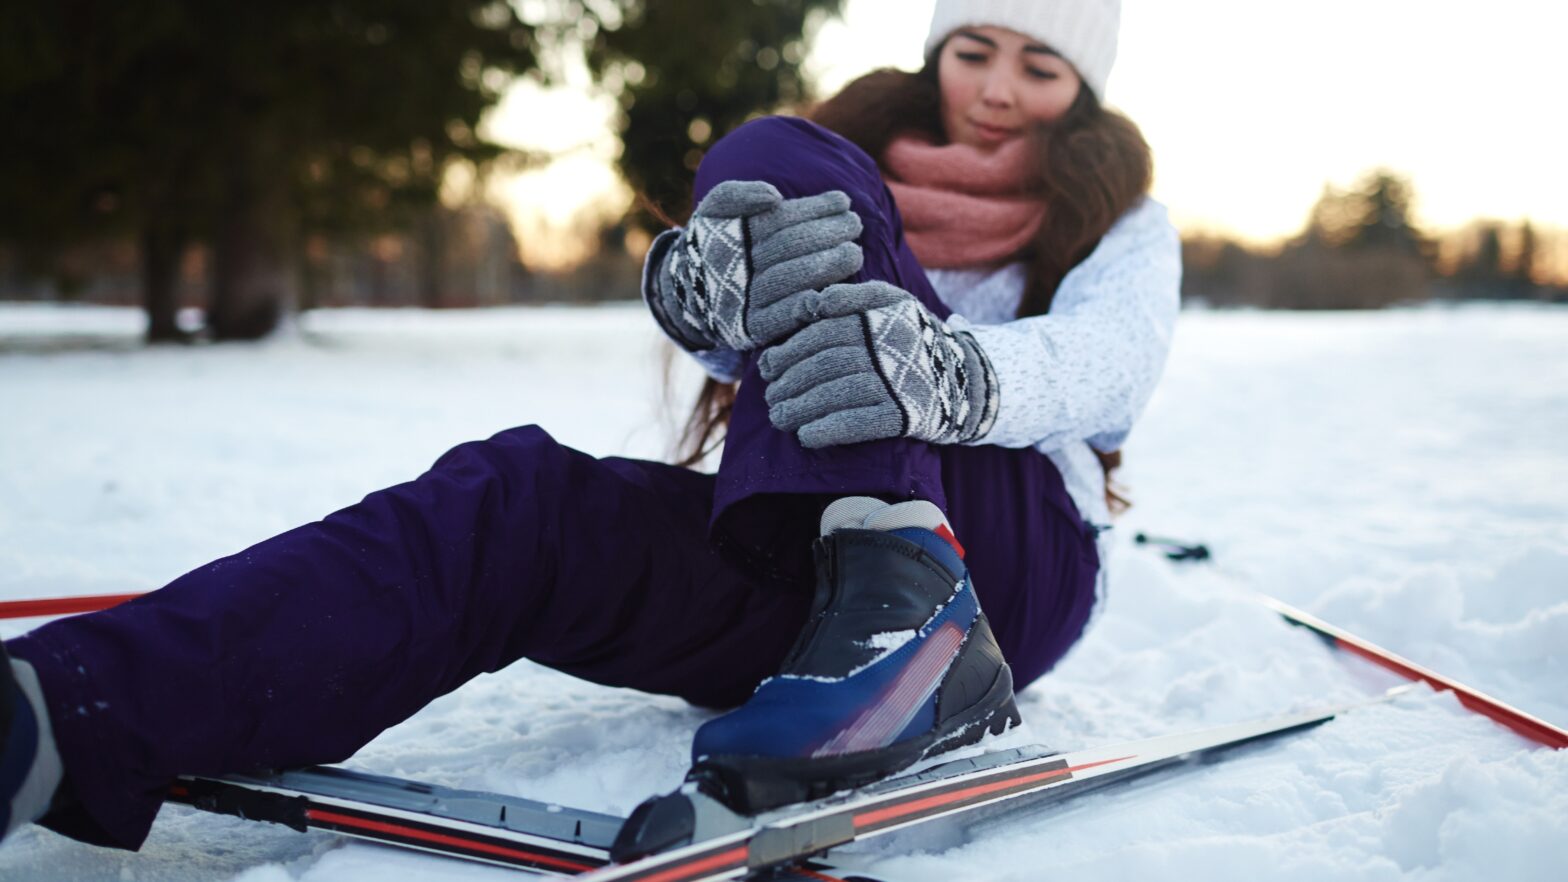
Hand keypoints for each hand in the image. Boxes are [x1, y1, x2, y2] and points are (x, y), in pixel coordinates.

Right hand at [646, 181, 863, 351]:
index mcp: (730, 236)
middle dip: (825, 234)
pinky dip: (809, 305)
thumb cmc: (716, 240)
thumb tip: (774, 197)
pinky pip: (784, 318)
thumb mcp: (717, 208)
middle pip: (786, 248)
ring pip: (788, 281)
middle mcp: (734, 269)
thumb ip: (738, 195)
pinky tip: (836, 291)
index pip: (778, 220)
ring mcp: (743, 301)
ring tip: (855, 253)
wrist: (692, 291)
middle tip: (855, 225)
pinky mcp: (753, 330)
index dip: (813, 208)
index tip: (843, 200)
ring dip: (826, 267)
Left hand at [758, 281, 998, 448]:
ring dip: (800, 408)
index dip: (789, 351)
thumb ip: (854, 297)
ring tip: (780, 418)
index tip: (767, 367)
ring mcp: (896, 382)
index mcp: (880, 316)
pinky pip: (857, 424)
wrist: (965, 380)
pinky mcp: (903, 415)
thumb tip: (813, 304)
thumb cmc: (915, 339)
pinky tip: (806, 437)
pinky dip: (827, 430)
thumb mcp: (892, 303)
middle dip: (789, 382)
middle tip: (770, 397)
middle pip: (824, 364)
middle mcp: (888, 346)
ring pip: (835, 393)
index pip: (822, 332)